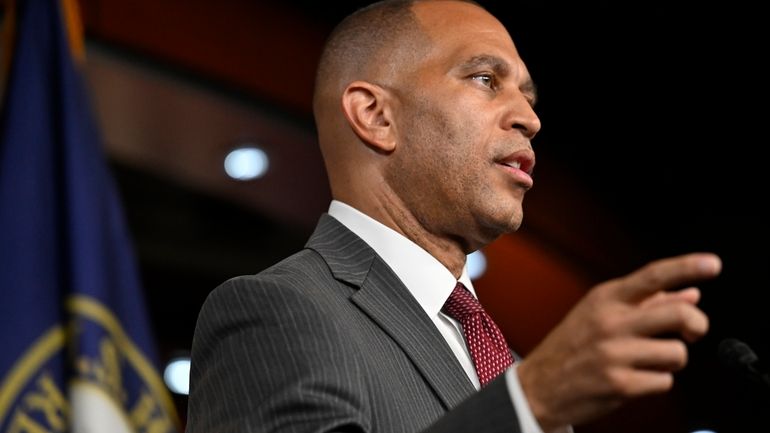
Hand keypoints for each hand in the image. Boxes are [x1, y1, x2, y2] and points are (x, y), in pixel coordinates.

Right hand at [515, 252, 721, 430]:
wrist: (538, 386)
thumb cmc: (572, 347)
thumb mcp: (600, 314)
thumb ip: (646, 302)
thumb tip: (691, 294)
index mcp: (605, 299)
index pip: (653, 276)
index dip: (686, 267)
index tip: (712, 264)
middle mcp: (610, 322)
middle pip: (680, 316)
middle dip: (697, 326)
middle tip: (691, 333)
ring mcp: (615, 354)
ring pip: (677, 354)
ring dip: (669, 360)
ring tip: (646, 361)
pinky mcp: (620, 385)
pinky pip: (665, 382)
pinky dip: (656, 382)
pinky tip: (634, 379)